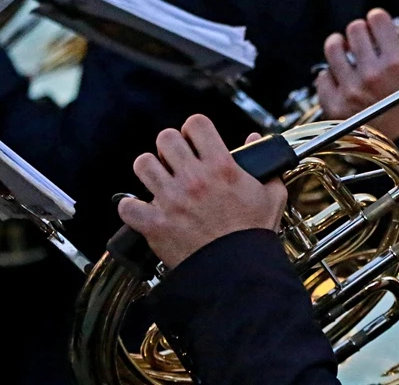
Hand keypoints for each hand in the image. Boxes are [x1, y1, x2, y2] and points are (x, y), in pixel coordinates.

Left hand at [116, 116, 286, 268]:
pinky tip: (144, 210)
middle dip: (170, 147)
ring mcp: (171, 200)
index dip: (194, 129)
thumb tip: (253, 141)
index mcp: (221, 167)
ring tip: (160, 181)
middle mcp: (194, 178)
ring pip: (143, 164)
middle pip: (166, 138)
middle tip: (175, 160)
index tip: (195, 140)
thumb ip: (265, 167)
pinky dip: (132, 208)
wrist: (237, 273)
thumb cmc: (253, 236)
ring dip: (150, 171)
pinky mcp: (155, 224)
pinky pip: (127, 205)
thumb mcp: (270, 196)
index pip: (196, 124)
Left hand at [316, 0, 398, 139]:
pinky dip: (331, 76)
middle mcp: (371, 75)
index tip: (379, 27)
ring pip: (333, 48)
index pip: (376, 18)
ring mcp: (351, 90)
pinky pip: (322, 77)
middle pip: (353, 29)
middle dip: (360, 32)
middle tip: (365, 42)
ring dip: (340, 47)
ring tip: (348, 55)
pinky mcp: (335, 106)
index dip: (378, 20)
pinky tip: (343, 79)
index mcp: (395, 63)